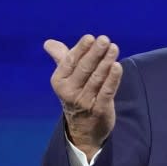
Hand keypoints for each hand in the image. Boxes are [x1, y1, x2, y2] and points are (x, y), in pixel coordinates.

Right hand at [44, 35, 122, 159]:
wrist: (83, 128)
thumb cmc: (76, 95)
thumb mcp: (66, 78)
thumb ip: (61, 59)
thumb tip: (48, 43)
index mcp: (59, 80)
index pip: (70, 61)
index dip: (81, 49)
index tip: (91, 37)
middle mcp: (69, 91)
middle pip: (84, 68)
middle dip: (95, 53)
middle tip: (105, 39)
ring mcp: (84, 101)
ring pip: (97, 78)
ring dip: (106, 62)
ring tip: (114, 48)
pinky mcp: (99, 109)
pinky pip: (107, 92)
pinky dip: (113, 79)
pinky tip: (117, 66)